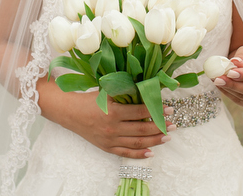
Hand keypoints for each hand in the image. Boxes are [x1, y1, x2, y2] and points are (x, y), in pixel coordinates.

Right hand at [38, 79, 175, 157]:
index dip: (156, 110)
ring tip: (167, 136)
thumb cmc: (90, 99)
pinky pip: (126, 153)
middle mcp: (113, 127)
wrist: (70, 112)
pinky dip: (140, 154)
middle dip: (160, 126)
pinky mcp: (107, 147)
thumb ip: (125, 90)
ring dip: (155, 140)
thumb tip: (146, 88)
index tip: (169, 108)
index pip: (140, 112)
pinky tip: (152, 151)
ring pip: (137, 142)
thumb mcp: (107, 91)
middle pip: (142, 129)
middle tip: (172, 124)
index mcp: (113, 111)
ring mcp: (110, 139)